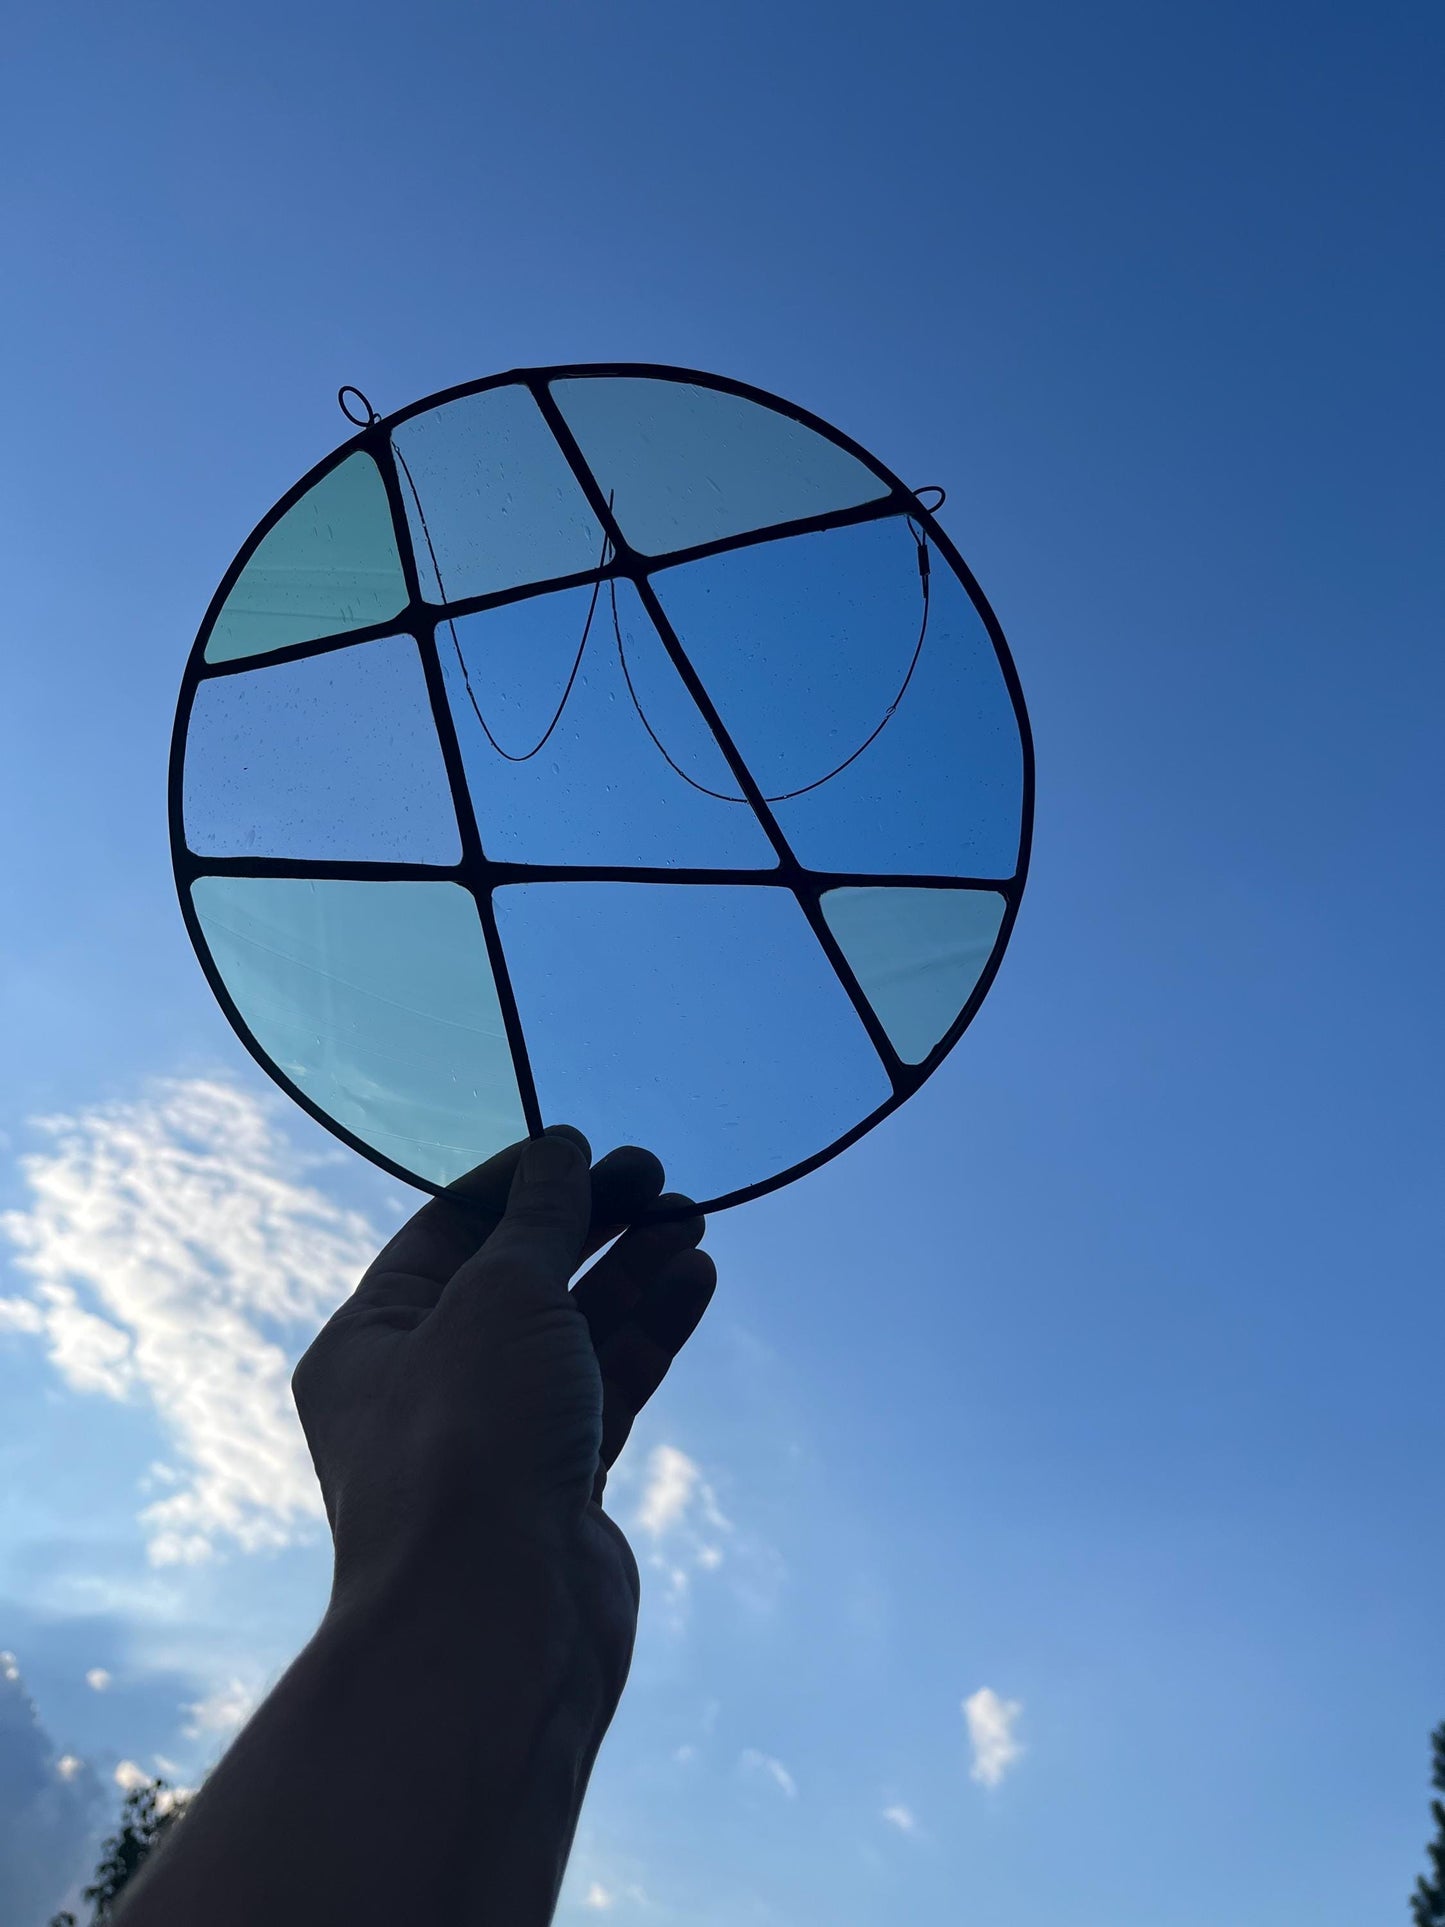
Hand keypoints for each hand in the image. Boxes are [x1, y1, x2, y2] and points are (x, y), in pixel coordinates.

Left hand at [291, 1127, 715, 1669]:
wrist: (497, 1622)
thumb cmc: (470, 1438)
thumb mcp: (500, 1296)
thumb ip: (539, 1220)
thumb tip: (562, 1152)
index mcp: (369, 1341)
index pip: (443, 1233)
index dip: (515, 1183)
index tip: (585, 1147)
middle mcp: (423, 1388)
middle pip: (515, 1278)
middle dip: (587, 1223)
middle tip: (657, 1175)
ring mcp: (495, 1440)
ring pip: (569, 1333)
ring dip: (629, 1272)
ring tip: (691, 1217)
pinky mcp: (559, 1484)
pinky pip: (607, 1387)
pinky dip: (649, 1333)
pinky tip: (695, 1279)